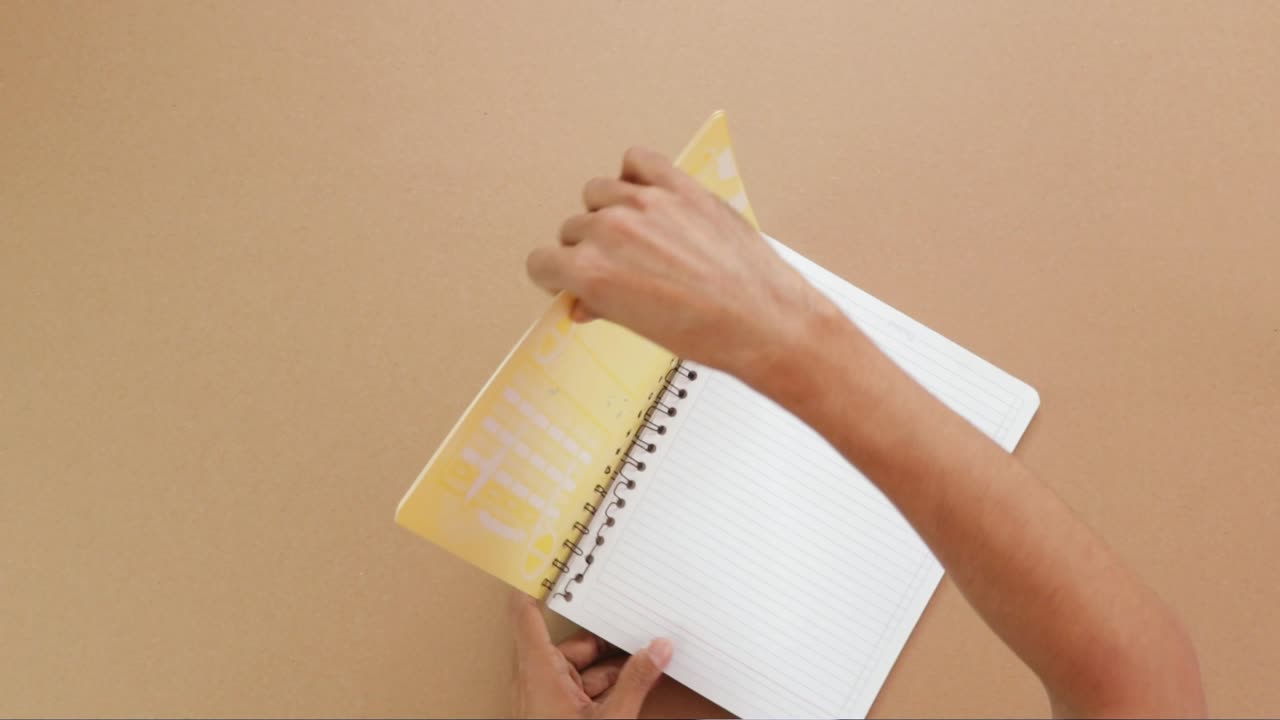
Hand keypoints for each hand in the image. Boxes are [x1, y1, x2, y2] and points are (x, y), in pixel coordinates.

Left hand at [511, 592, 672, 718]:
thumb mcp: (610, 717)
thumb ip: (635, 681)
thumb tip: (658, 650)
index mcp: (537, 670)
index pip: (526, 613)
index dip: (536, 585)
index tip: (549, 561)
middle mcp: (537, 679)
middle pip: (573, 643)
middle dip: (607, 638)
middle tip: (635, 622)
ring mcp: (548, 696)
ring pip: (583, 668)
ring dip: (614, 666)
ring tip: (647, 656)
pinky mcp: (559, 712)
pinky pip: (584, 688)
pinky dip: (609, 686)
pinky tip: (638, 682)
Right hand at [526, 147, 839, 384]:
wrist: (764, 321)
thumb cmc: (708, 334)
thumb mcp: (639, 328)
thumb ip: (601, 304)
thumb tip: (582, 301)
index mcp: (590, 271)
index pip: (542, 262)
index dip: (555, 275)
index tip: (566, 279)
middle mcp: (610, 231)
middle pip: (572, 228)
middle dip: (586, 248)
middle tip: (615, 266)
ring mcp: (646, 204)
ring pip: (599, 192)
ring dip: (609, 211)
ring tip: (636, 235)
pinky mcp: (679, 187)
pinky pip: (636, 160)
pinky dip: (635, 174)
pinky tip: (647, 196)